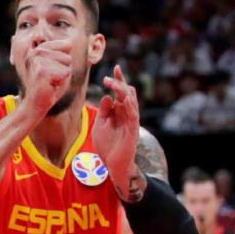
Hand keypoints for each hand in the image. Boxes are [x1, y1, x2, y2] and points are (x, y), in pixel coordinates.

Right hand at [23, 39, 72, 115]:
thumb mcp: (60, 66)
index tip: (54, 71)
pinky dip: (61, 82)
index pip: (66, 44)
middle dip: (65, 69)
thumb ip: (65, 53)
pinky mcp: (41, 71)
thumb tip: (70, 42)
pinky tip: (50, 86)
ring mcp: (37, 60)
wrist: (37, 104)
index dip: (66, 62)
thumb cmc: (51, 86)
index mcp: (39, 48)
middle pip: (68, 56)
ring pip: (67, 63)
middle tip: (52, 79)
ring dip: (62, 76)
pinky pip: (65, 72)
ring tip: (51, 82)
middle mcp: (35, 51)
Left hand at [93, 65, 139, 198]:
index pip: (121, 93)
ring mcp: (131, 123)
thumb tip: (107, 96)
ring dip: (123, 93)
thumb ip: (104, 111)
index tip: (115, 68)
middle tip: (108, 78)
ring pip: (131, 103)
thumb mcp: (101, 125)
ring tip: (114, 85)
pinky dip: (131, 107)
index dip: (118, 80)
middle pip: (128, 94)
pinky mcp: (132, 132)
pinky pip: (134, 117)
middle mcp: (127, 115)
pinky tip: (126, 99)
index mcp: (119, 112)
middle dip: (120, 84)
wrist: (112, 165)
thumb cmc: (107, 146)